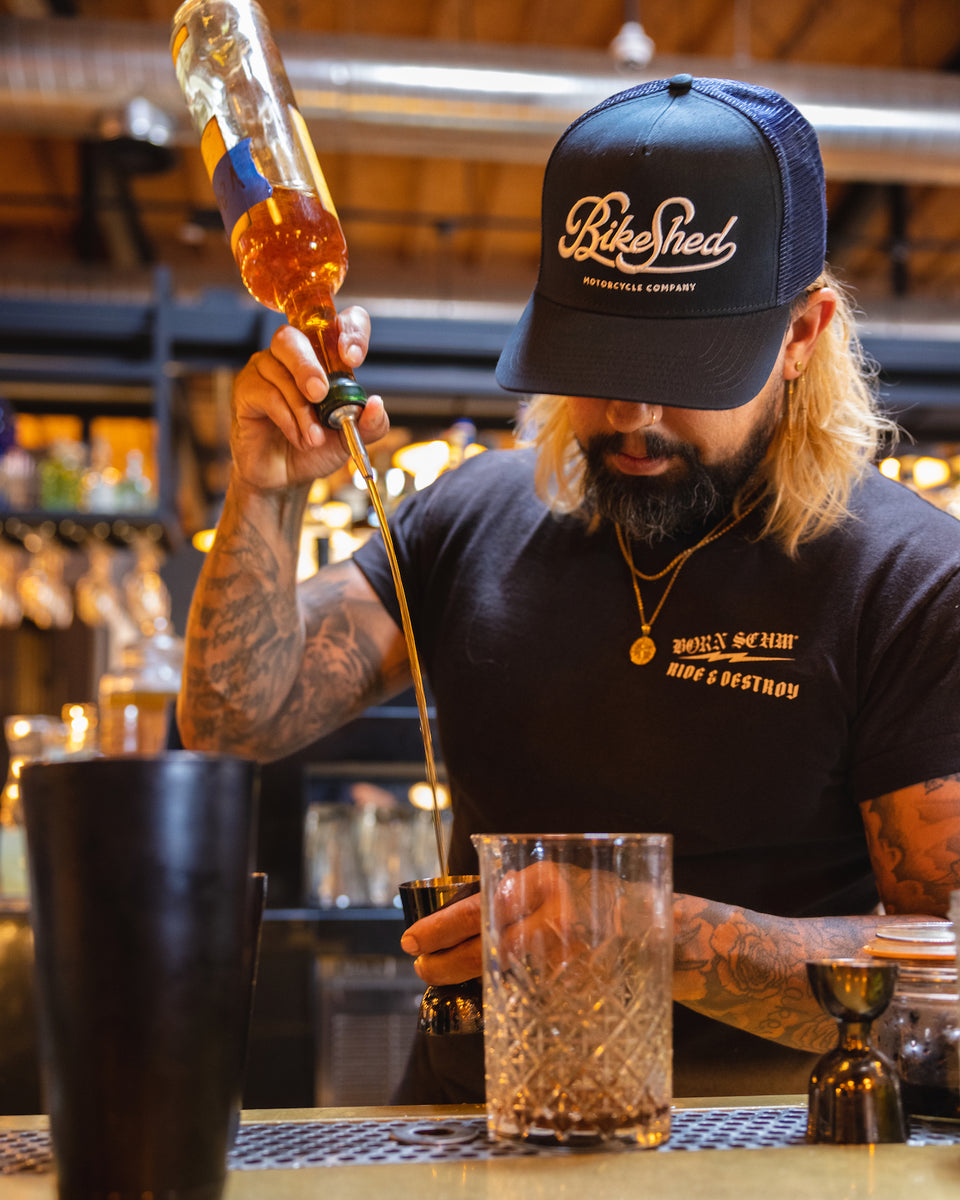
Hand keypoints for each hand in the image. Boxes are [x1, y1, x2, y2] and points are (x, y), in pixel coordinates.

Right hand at [230, 306, 389, 491]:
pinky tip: (298, 438)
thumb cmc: (316, 447)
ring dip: (301, 410)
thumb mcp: (351, 438)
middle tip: (320, 395)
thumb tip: (376, 403)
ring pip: (279, 371)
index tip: (353, 358)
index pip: (338, 323)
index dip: (348, 331)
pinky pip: (266, 394)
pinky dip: (287, 419)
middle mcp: (292, 356)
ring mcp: (265, 369)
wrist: (286, 476)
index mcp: (324, 358)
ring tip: (314, 439)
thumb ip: (370, 424)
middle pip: (293, 337)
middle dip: (308, 366)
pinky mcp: (245, 390)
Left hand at [398, 863, 643, 985]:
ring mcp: (566, 959)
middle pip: (486, 948)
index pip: (479, 909)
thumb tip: (451, 915)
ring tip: (436, 973)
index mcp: (541, 883)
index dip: (440, 928)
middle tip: (419, 964)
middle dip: (444, 961)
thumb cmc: (585, 893)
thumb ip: (508, 891)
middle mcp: (554, 921)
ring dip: (464, 975)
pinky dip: (498, 988)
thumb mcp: (546, 874)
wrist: (645, 921)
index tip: (412, 939)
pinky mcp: (575, 985)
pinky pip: (525, 990)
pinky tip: (477, 987)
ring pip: (501, 973)